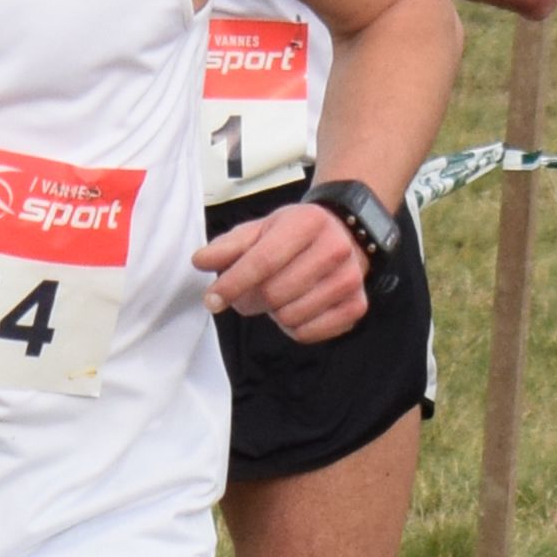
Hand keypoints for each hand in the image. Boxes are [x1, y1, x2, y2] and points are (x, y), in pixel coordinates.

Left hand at [199, 200, 372, 344]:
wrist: (345, 234)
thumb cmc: (297, 234)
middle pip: (274, 294)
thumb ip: (228, 246)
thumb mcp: (261, 229)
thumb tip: (200, 261)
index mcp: (307, 223)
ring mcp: (349, 280)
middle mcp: (334, 249)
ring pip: (289, 317)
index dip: (232, 284)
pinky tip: (297, 306)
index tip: (212, 300)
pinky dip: (293, 327)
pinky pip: (308, 333)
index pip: (263, 262)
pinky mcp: (356, 307)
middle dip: (252, 299)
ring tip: (280, 293)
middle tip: (251, 291)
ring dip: (274, 312)